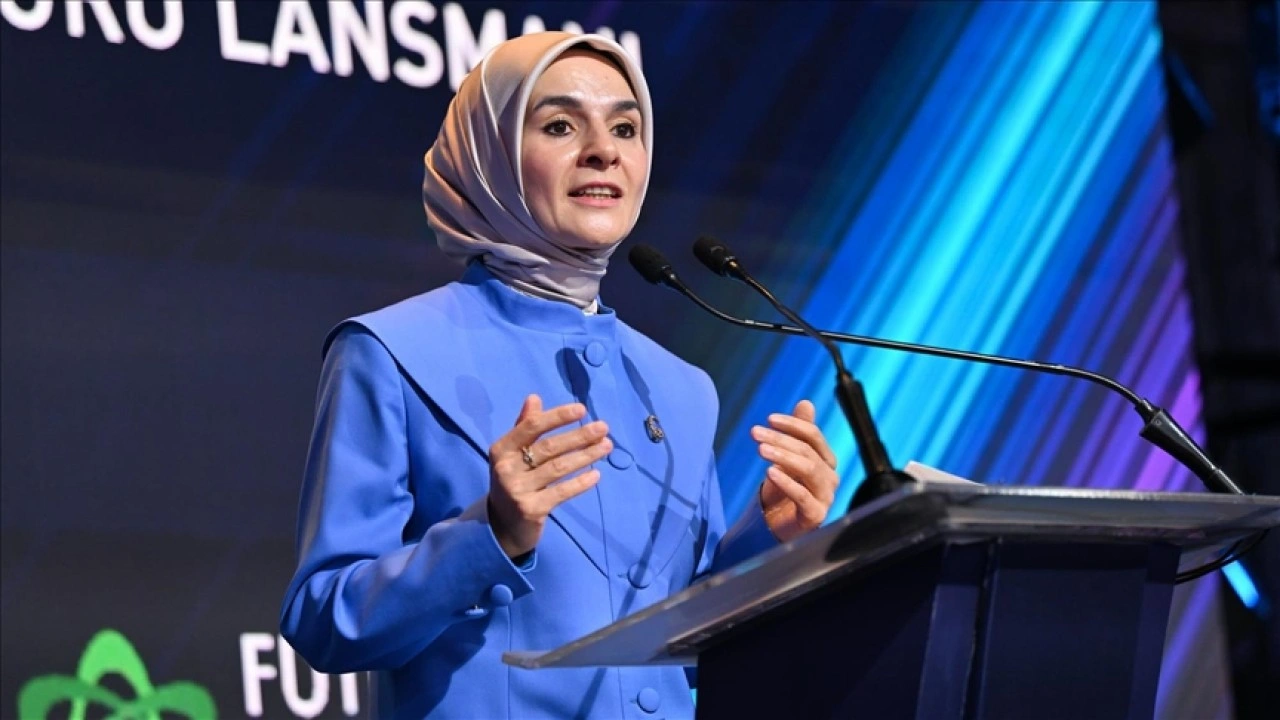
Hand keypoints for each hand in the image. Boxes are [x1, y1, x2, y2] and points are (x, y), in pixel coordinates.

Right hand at [487, 395, 611, 557]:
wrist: (501, 526)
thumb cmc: (513, 481)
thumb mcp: (512, 454)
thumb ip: (524, 426)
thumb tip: (534, 398)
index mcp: (501, 449)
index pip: (532, 427)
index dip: (557, 417)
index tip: (582, 409)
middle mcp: (506, 468)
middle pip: (549, 447)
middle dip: (579, 436)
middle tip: (604, 428)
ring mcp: (517, 490)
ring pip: (558, 468)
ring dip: (586, 455)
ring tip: (606, 446)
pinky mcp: (531, 509)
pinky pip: (561, 492)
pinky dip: (581, 482)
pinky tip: (596, 474)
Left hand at [752, 399, 838, 541]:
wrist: (779, 526)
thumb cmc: (785, 490)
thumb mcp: (788, 459)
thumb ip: (798, 433)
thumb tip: (806, 403)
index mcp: (825, 460)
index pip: (813, 436)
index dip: (793, 425)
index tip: (769, 419)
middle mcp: (829, 477)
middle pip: (807, 451)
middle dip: (780, 439)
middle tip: (755, 432)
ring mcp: (824, 497)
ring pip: (808, 470)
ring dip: (783, 456)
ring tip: (761, 449)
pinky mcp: (816, 515)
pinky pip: (803, 497)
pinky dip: (787, 483)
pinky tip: (770, 472)